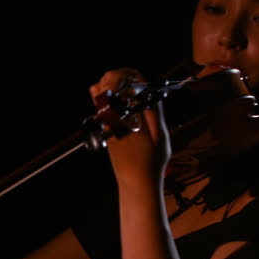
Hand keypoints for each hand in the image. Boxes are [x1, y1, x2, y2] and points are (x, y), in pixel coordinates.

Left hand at [88, 69, 169, 189]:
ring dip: (113, 85)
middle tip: (136, 82)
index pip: (119, 83)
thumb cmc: (152, 162)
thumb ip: (154, 111)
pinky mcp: (102, 129)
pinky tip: (125, 104)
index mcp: (125, 116)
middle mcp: (110, 118)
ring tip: (129, 91)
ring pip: (98, 92)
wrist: (136, 182)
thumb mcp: (160, 135)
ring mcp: (104, 123)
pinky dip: (110, 97)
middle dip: (120, 76)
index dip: (130, 75)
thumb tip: (149, 91)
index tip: (141, 80)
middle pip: (105, 82)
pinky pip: (100, 105)